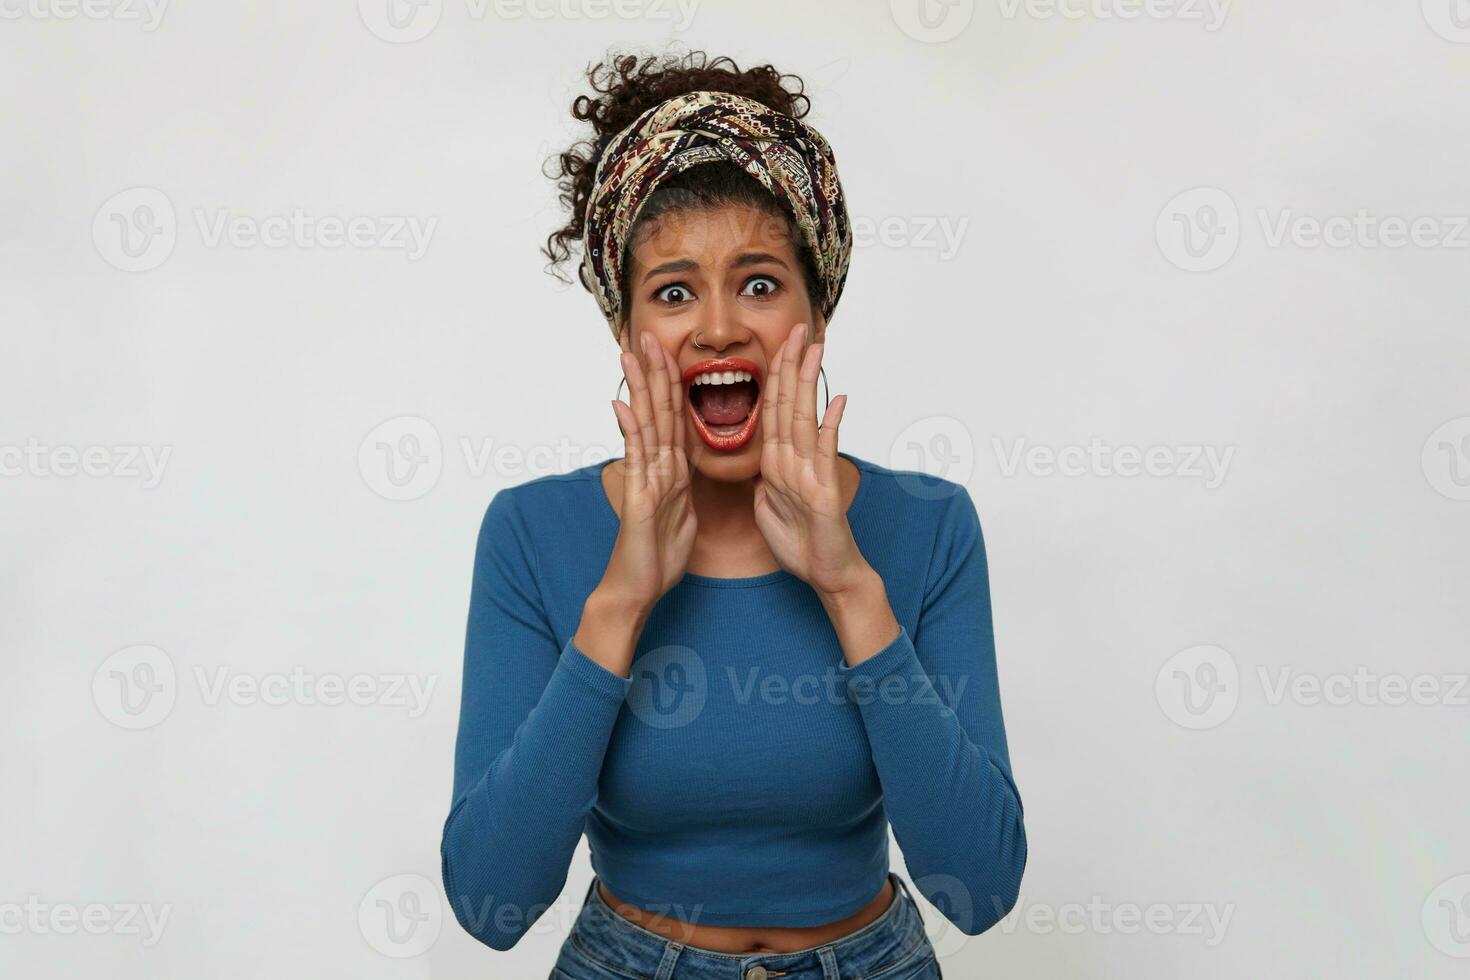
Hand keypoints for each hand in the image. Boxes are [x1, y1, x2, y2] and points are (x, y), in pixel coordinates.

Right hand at [601, 332, 696, 612]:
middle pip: (657, 411)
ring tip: (631, 354)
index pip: (674, 417)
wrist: (638, 589)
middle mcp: (657, 469)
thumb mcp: (682, 517)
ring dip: (640, 388)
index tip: (670, 352)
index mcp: (673, 471)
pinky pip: (638, 459)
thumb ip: (681, 491)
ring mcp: (647, 480)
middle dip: (653, 372)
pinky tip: (623, 404)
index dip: (673, 383)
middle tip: (645, 334)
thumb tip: (682, 474)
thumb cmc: (658, 557)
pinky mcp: (641, 498)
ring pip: (646, 425)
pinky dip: (631, 430)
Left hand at [752, 322, 868, 597]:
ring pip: (806, 419)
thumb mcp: (770, 510)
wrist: (828, 575)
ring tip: (814, 349)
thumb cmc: (803, 546)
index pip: (772, 410)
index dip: (772, 377)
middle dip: (791, 365)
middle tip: (797, 328)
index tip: (774, 345)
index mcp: (777, 464)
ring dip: (809, 383)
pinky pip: (825, 454)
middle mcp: (795, 461)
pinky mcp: (824, 492)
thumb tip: (763, 468)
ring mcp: (812, 473)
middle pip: (790, 404)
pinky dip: (830, 427)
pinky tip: (837, 401)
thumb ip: (766, 484)